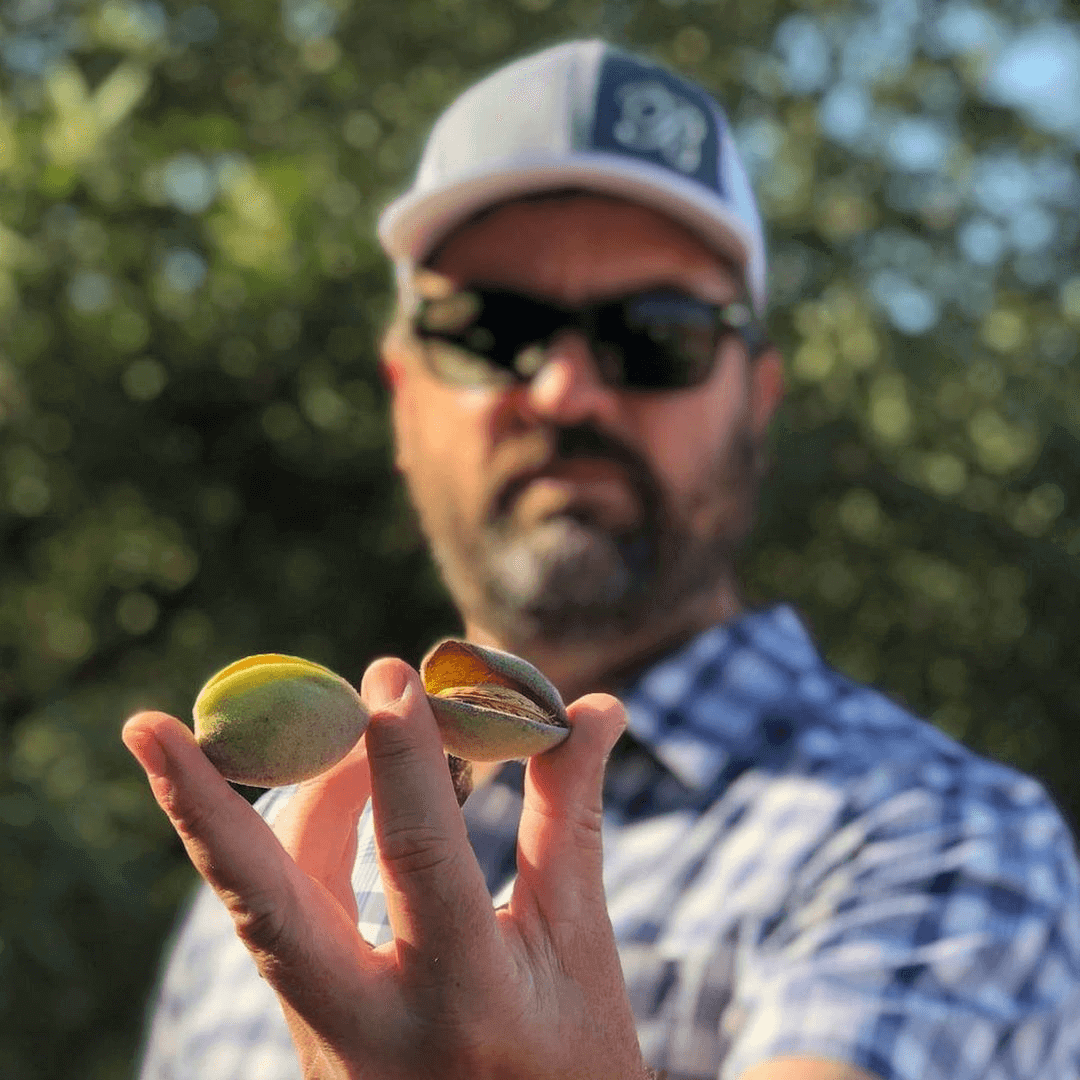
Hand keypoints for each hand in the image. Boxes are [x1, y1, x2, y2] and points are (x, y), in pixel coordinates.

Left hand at [122, 658, 648, 1079]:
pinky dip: (300, 838)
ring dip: (289, 798)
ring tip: (366, 725)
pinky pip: (279, 913)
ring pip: (262, 900)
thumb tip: (593, 709)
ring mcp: (320, 1039)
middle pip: (257, 905)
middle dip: (197, 809)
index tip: (392, 675)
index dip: (404, 759)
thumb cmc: (569, 1063)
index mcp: (463, 1002)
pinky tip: (343, 787)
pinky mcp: (303, 1027)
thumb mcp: (579, 949)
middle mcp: (366, 1029)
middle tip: (149, 726)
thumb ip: (569, 819)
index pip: (419, 859)